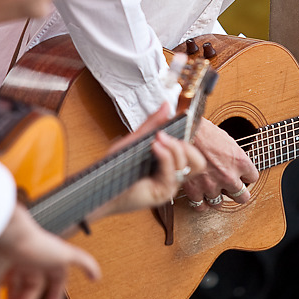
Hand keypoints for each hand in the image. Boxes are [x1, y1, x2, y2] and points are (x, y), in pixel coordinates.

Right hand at [0, 204, 99, 298]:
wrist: (5, 231)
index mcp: (13, 256)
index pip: (17, 282)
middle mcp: (30, 253)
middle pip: (33, 283)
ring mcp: (46, 253)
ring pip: (55, 275)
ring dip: (54, 294)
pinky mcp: (60, 252)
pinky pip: (80, 259)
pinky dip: (89, 267)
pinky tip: (95, 277)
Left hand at [92, 103, 206, 218]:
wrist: (100, 188)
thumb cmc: (115, 168)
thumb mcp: (136, 140)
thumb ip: (152, 124)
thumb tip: (166, 105)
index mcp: (169, 164)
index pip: (192, 152)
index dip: (188, 137)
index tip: (178, 121)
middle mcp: (172, 176)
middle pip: (198, 161)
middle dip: (186, 145)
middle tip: (165, 135)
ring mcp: (169, 185)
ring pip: (189, 166)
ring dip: (176, 148)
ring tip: (158, 139)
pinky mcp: (162, 193)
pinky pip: (172, 173)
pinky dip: (166, 156)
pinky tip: (155, 147)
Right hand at [183, 119, 258, 211]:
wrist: (183, 129)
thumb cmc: (204, 130)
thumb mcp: (227, 140)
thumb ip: (233, 157)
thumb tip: (233, 164)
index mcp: (240, 162)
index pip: (252, 178)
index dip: (245, 176)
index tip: (240, 175)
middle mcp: (229, 176)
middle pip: (242, 197)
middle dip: (236, 193)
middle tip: (230, 188)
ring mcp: (212, 185)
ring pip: (219, 203)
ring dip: (216, 197)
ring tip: (211, 189)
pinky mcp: (195, 190)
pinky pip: (200, 206)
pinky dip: (200, 202)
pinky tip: (199, 196)